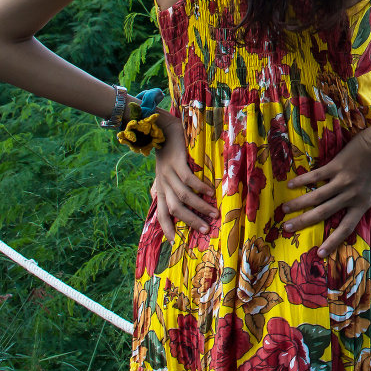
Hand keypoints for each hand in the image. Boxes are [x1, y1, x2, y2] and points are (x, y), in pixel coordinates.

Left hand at [149, 110, 218, 241]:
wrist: (161, 129)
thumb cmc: (166, 151)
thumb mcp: (162, 171)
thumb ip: (162, 184)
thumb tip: (157, 197)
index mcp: (161, 187)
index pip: (161, 213)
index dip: (166, 228)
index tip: (174, 242)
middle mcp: (163, 183)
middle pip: (175, 208)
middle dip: (190, 221)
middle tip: (206, 229)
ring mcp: (169, 173)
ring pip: (183, 196)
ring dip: (199, 206)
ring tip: (214, 213)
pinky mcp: (177, 162)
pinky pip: (188, 179)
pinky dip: (200, 187)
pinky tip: (210, 191)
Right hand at [281, 129, 370, 258]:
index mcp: (361, 204)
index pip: (346, 227)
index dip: (333, 241)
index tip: (319, 253)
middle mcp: (349, 195)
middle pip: (324, 213)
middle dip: (304, 222)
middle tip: (287, 229)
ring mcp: (341, 180)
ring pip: (317, 196)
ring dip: (299, 203)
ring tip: (283, 210)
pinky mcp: (336, 166)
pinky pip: (317, 175)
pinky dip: (303, 180)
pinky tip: (291, 185)